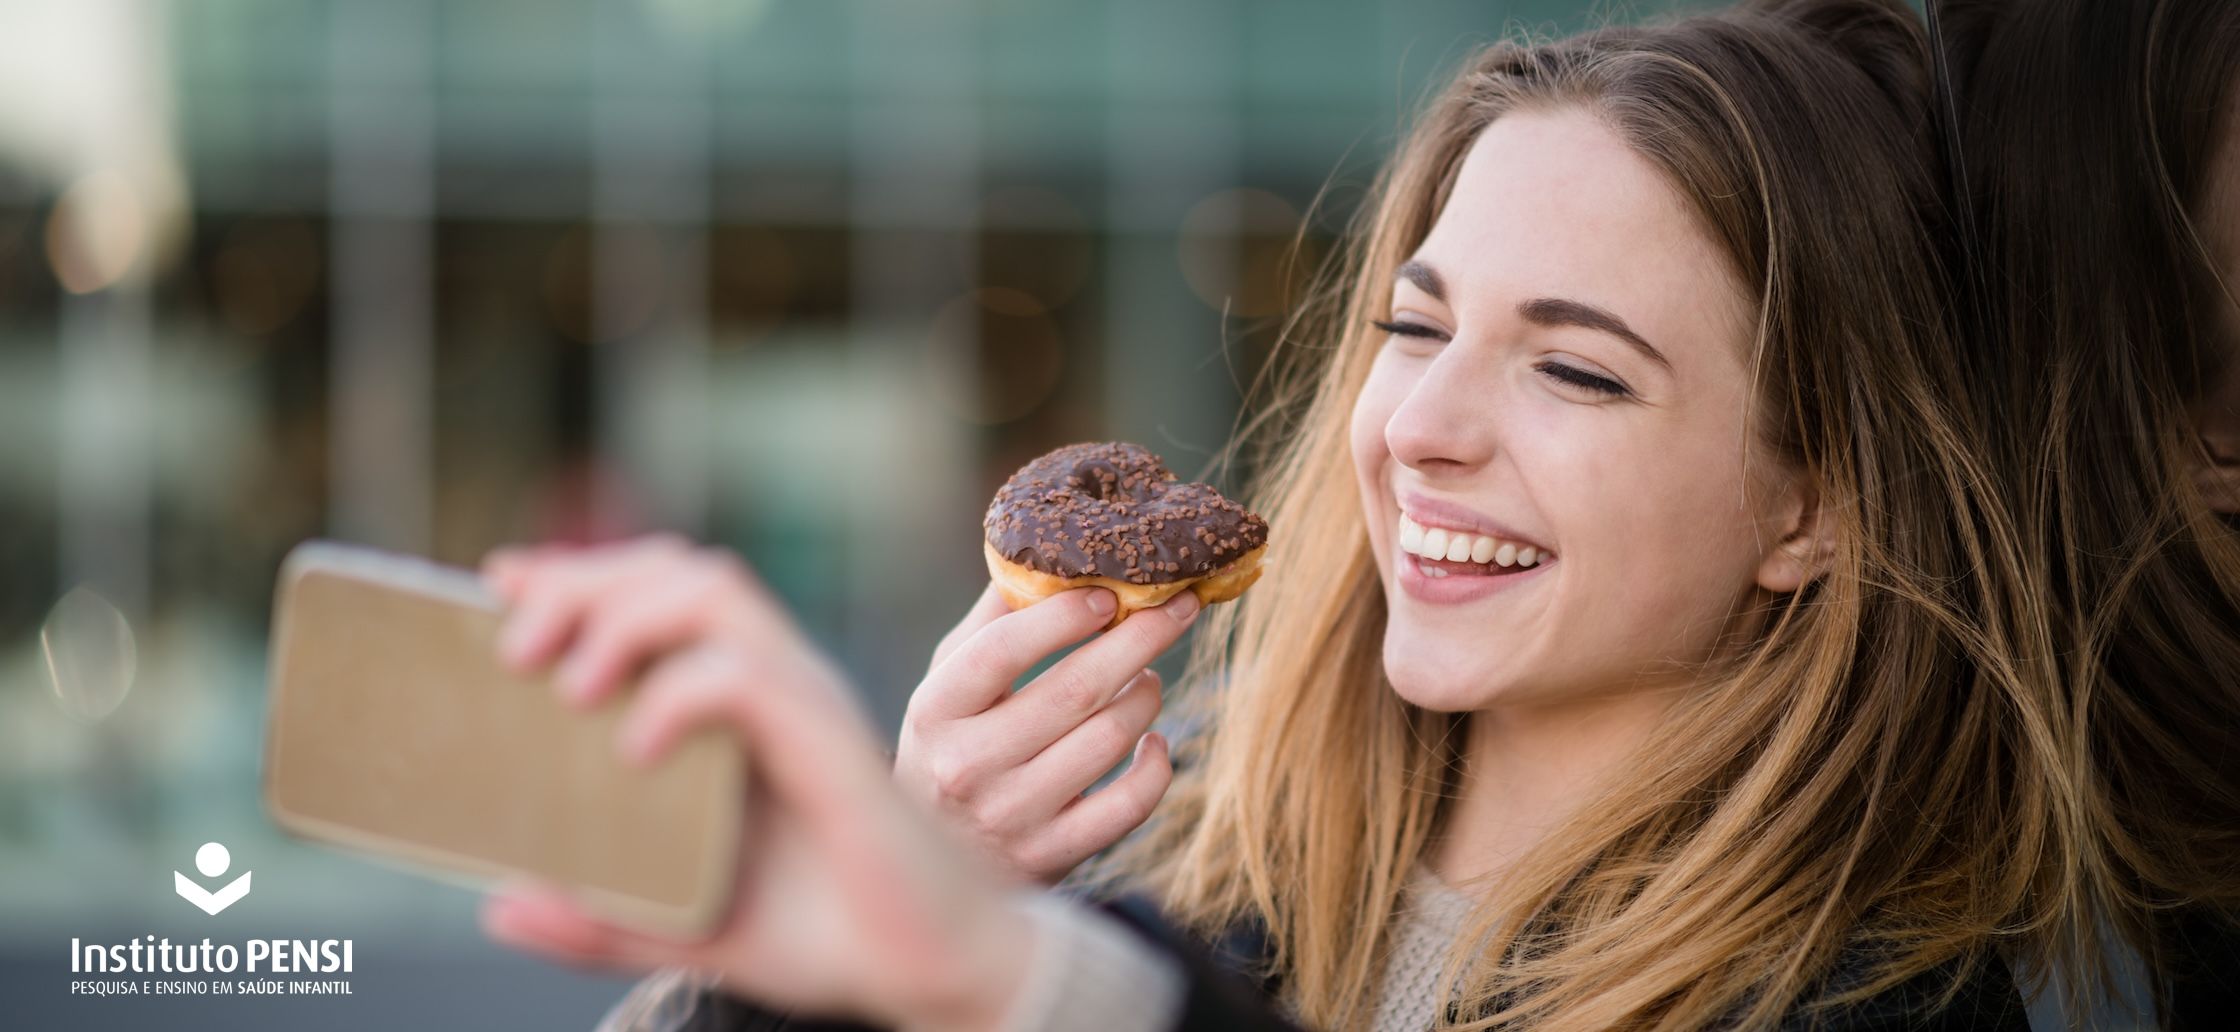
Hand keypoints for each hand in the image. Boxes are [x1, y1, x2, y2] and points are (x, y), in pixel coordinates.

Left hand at [480, 540, 1038, 1031]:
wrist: (936, 971)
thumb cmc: (833, 937)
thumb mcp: (692, 929)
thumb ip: (603, 919)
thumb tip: (504, 906)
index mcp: (747, 709)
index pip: (662, 593)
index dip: (579, 575)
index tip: (498, 583)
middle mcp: (780, 686)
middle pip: (678, 571)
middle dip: (583, 583)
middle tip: (511, 650)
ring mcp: (808, 706)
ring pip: (715, 594)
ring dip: (624, 618)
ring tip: (569, 686)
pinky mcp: (831, 743)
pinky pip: (747, 678)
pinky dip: (677, 696)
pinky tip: (635, 754)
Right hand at [895, 583, 1195, 885]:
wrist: (931, 859)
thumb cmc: (950, 744)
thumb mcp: (949, 681)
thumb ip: (993, 621)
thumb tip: (1048, 551)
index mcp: (934, 711)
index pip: (1002, 650)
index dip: (1062, 617)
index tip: (1109, 594)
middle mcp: (967, 766)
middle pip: (1074, 691)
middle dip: (1139, 639)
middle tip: (1178, 607)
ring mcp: (1011, 817)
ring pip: (1110, 740)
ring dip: (1146, 695)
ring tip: (1148, 676)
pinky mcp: (1052, 856)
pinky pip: (1129, 805)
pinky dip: (1157, 766)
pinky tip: (1154, 741)